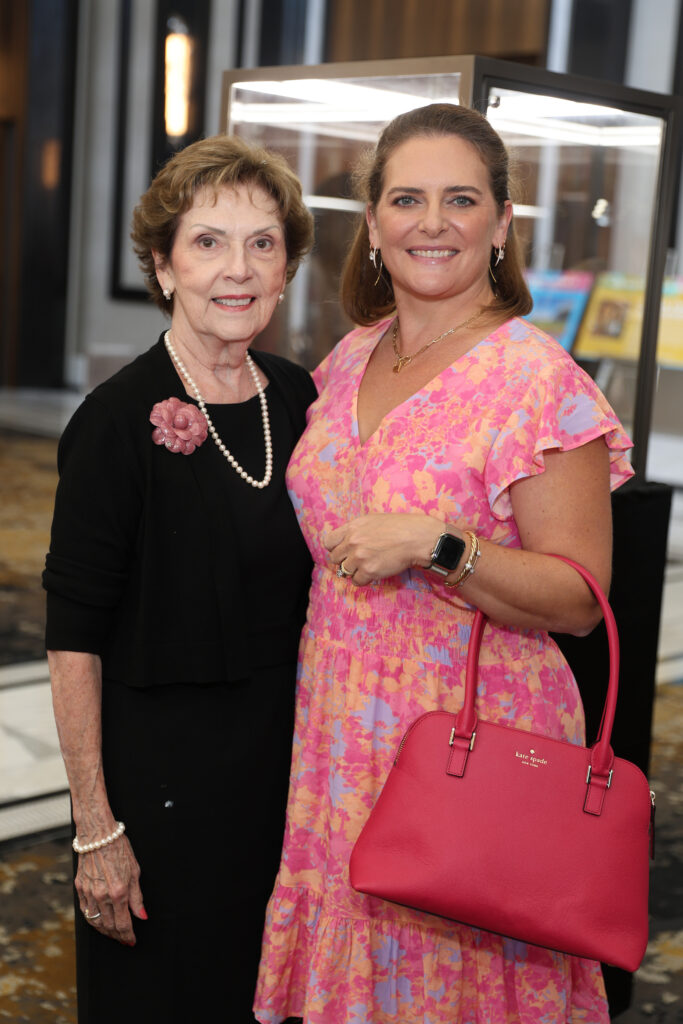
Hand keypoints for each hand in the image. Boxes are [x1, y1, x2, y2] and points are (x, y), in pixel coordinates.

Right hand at [76, 836, 145, 944]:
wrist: (98, 834)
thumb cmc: (119, 848)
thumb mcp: (135, 870)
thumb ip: (137, 897)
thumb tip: (142, 916)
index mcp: (119, 891)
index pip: (123, 923)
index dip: (128, 935)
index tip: (132, 941)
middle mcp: (102, 895)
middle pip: (109, 926)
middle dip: (117, 936)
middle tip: (124, 940)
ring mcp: (89, 892)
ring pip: (96, 921)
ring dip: (105, 932)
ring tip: (113, 935)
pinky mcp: (79, 887)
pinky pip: (86, 911)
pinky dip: (93, 920)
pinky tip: (99, 922)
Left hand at [325, 513, 444, 585]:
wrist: (416, 538)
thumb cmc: (400, 527)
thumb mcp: (373, 520)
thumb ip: (356, 530)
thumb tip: (346, 541)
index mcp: (352, 527)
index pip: (328, 542)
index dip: (335, 548)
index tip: (343, 551)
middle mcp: (352, 542)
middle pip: (334, 558)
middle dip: (345, 560)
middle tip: (358, 560)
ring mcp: (360, 557)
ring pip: (344, 571)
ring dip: (354, 571)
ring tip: (367, 566)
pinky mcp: (369, 571)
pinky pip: (357, 581)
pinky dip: (364, 580)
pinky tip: (374, 573)